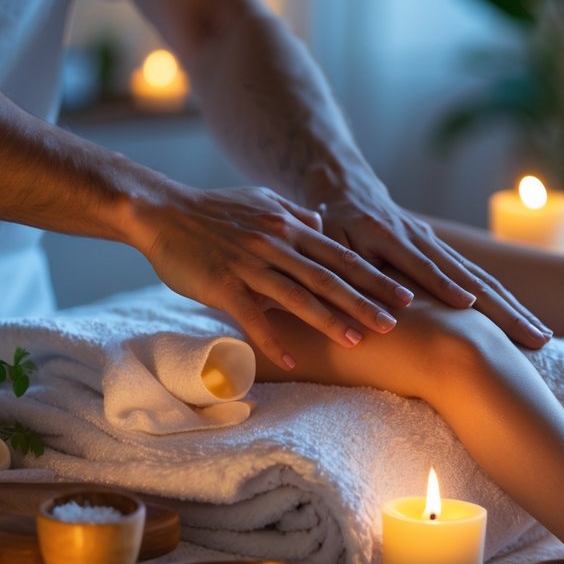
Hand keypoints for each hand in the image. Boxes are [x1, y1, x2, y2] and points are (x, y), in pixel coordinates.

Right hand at [140, 184, 413, 369]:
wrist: (161, 211)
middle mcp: (274, 245)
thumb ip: (294, 214)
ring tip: (358, 341)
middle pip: (327, 277)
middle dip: (363, 301)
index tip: (403, 294)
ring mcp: (248, 265)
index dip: (373, 276)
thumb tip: (322, 223)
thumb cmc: (213, 210)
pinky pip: (252, 317)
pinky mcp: (221, 285)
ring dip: (329, 320)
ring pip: (297, 296)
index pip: (340, 255)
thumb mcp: (261, 201)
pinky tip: (292, 361)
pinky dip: (273, 339)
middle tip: (395, 323)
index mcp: (288, 227)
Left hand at [314, 178, 552, 348]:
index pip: (423, 266)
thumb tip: (376, 296)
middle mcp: (424, 241)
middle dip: (503, 308)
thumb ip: (350, 267)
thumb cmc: (333, 224)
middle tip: (534, 337)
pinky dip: (503, 301)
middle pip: (471, 277)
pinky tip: (523, 320)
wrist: (351, 189)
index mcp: (392, 238)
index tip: (469, 306)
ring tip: (541, 337)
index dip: (444, 286)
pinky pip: (480, 279)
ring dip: (513, 309)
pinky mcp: (445, 253)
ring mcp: (439, 246)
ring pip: (483, 279)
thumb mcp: (331, 242)